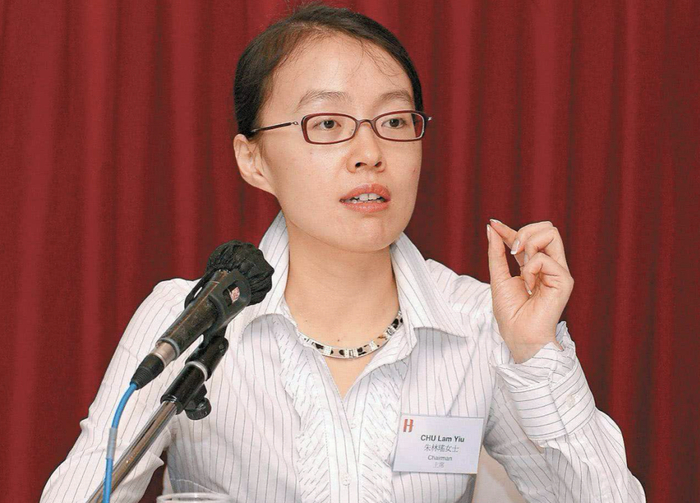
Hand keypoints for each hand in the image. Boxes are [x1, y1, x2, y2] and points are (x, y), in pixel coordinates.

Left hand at [486, 219, 573, 362]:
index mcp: (535, 266)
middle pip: (547, 227)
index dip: (509, 229)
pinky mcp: (564, 280)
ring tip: (521, 266)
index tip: (493, 224)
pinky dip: (530, 268)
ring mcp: (559, 272)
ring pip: (552, 233)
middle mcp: (549, 266)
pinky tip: (529, 286)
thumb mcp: (498, 277)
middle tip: (512, 251)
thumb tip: (492, 228)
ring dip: (529, 244)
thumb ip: (496, 253)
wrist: (519, 337)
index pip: (527, 237)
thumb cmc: (511, 314)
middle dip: (524, 231)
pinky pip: (545, 258)